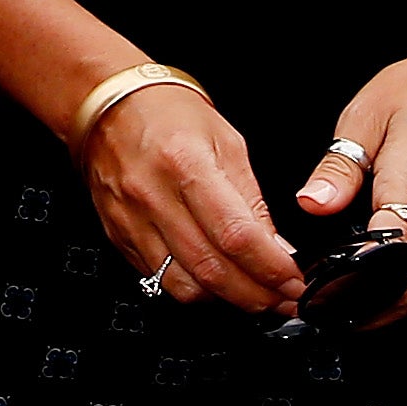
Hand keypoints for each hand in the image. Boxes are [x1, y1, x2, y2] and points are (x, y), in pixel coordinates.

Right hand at [82, 77, 303, 318]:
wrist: (112, 106)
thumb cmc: (170, 114)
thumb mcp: (228, 143)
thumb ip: (253, 201)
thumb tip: (278, 250)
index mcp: (186, 163)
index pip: (236, 235)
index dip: (272, 268)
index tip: (294, 280)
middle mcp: (153, 196)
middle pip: (211, 269)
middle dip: (257, 295)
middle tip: (283, 298)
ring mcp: (131, 220)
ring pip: (184, 285)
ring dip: (226, 299)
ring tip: (254, 295)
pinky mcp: (120, 237)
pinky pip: (159, 279)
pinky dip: (194, 289)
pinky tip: (216, 283)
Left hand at [292, 26, 406, 326]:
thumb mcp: (365, 115)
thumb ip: (339, 165)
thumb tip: (312, 203)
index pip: (390, 250)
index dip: (355, 276)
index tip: (321, 287)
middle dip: (365, 310)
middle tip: (322, 312)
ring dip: (380, 307)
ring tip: (338, 308)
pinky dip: (395, 290)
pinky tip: (366, 287)